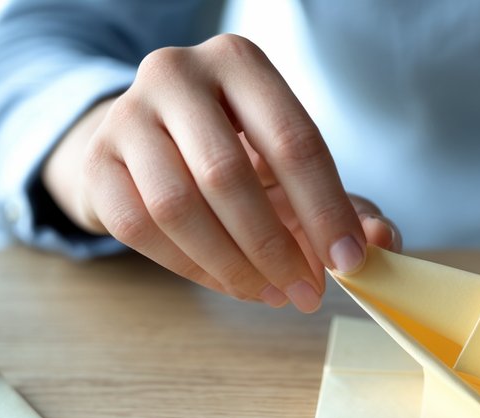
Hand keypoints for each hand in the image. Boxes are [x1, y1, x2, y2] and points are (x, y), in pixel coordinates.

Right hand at [41, 34, 399, 311]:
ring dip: (232, 266)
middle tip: (306, 293)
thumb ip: (346, 205)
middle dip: (275, 249)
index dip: (326, 210)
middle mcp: (176, 73)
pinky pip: (139, 229)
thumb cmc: (241, 155)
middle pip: (228, 176)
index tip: (350, 263)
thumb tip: (384, 241)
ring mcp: (126, 115)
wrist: (154, 146)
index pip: (294, 141)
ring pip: (177, 207)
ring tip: (270, 293)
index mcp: (240, 62)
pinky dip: (191, 268)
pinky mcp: (95, 161)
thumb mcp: (296, 170)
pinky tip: (229, 282)